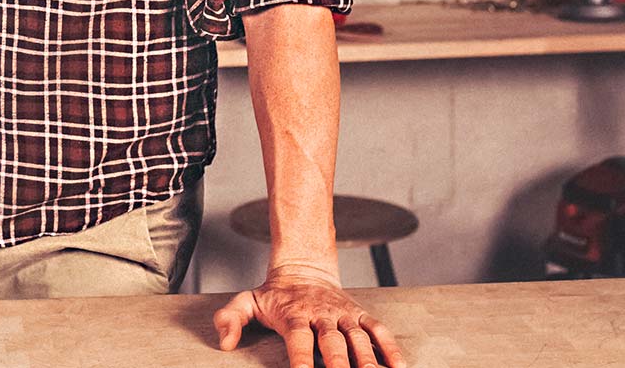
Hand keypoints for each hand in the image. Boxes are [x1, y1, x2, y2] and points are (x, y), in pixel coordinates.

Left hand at [213, 271, 405, 366]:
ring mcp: (343, 315)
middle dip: (339, 364)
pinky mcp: (359, 314)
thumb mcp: (247, 301)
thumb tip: (225, 342)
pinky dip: (390, 348)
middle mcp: (321, 315)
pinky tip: (399, 367)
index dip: (302, 359)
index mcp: (294, 314)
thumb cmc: (275, 294)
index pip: (299, 339)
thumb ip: (231, 319)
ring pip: (358, 338)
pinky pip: (378, 330)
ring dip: (367, 359)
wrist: (303, 267)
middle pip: (332, 342)